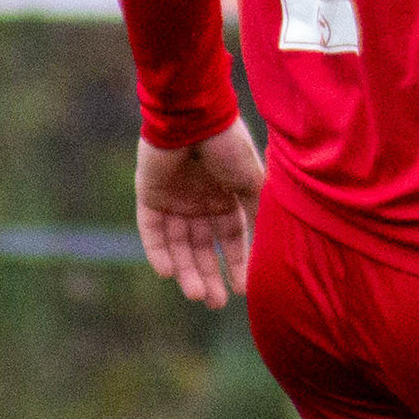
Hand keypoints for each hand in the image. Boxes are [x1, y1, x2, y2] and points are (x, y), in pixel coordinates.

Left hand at [135, 122, 264, 308]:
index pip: (230, 239)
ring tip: (196, 294)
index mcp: (225, 196)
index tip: (241, 290)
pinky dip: (158, 251)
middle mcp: (199, 201)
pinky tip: (168, 273)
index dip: (235, 264)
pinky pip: (152, 230)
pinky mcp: (148, 195)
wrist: (193, 115)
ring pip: (178, 244)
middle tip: (213, 304)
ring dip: (186, 270)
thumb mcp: (252, 182)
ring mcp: (173, 199)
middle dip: (208, 275)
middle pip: (202, 248)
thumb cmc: (227, 145)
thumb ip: (259, 213)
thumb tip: (271, 248)